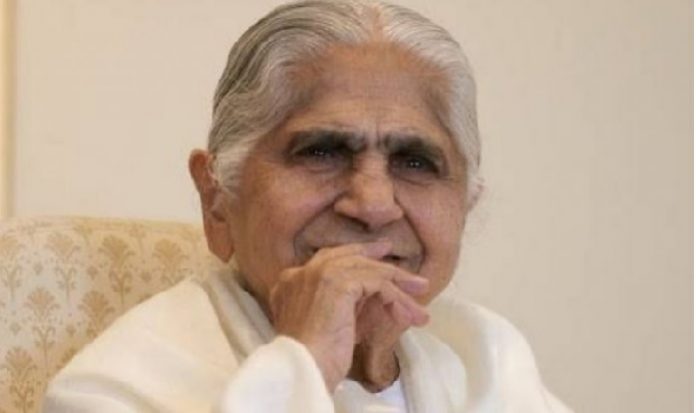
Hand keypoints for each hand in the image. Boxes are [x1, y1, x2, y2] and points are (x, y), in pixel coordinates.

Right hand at [268, 240, 429, 391]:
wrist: (302, 368)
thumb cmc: (309, 360)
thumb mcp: (318, 326)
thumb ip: (331, 306)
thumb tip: (358, 301)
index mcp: (289, 282)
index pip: (325, 261)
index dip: (349, 256)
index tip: (370, 257)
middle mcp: (302, 272)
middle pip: (345, 256)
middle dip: (371, 251)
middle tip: (390, 248)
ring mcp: (320, 274)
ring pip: (367, 269)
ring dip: (397, 281)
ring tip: (420, 288)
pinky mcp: (340, 283)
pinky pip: (378, 282)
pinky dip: (397, 296)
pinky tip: (410, 311)